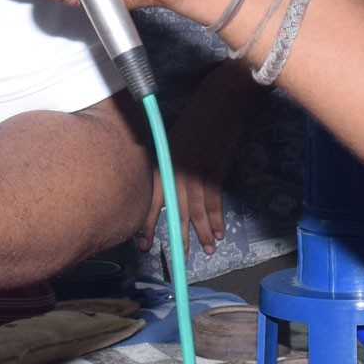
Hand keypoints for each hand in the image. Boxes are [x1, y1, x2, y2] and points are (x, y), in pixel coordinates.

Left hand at [145, 68, 254, 252]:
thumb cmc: (194, 116)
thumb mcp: (171, 139)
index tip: (143, 244)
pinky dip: (217, 219)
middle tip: (177, 259)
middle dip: (177, 237)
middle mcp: (177, 173)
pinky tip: (220, 233)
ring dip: (202, 233)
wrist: (219, 104)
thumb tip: (164, 183)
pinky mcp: (216, 173)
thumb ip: (166, 163)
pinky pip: (215, 202)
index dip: (147, 224)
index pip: (151, 201)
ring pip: (196, 211)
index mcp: (163, 164)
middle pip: (174, 212)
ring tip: (206, 251)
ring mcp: (197, 174)